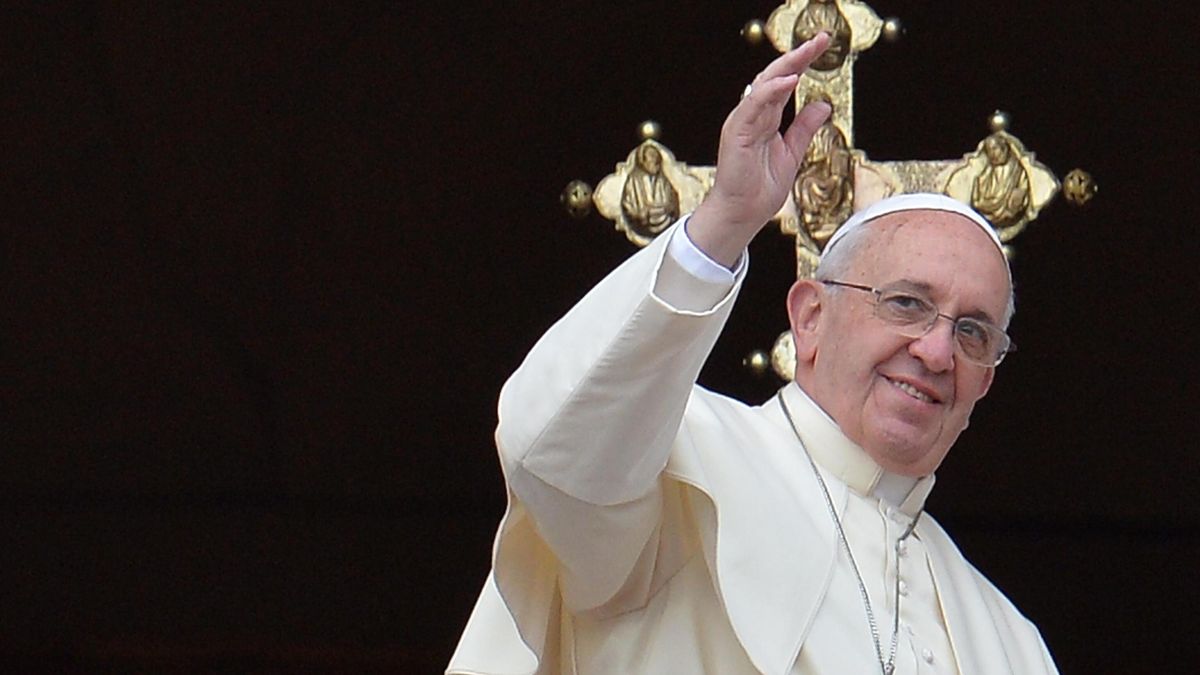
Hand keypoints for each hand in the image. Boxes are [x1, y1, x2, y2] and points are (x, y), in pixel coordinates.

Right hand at [688, 34, 832, 266]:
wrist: (742, 215)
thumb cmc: (760, 189)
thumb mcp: (792, 153)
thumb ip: (804, 128)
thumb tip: (822, 105)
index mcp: (765, 118)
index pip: (785, 83)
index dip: (803, 63)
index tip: (822, 46)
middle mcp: (752, 115)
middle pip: (775, 77)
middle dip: (798, 56)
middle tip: (821, 40)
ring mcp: (742, 122)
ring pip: (763, 85)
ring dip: (786, 66)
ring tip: (807, 52)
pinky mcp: (736, 133)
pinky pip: (753, 105)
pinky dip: (770, 91)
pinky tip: (789, 80)